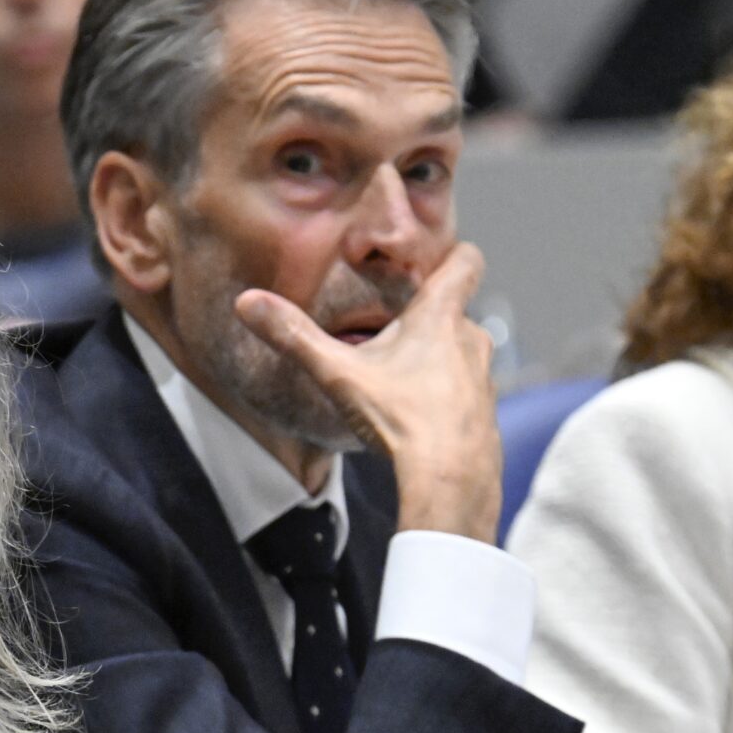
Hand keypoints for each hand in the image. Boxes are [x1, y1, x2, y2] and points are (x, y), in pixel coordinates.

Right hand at [233, 242, 501, 541]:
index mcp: (440, 315)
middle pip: (455, 312)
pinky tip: (416, 421)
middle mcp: (472, 338)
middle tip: (389, 333)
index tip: (429, 262)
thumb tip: (246, 301)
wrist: (450, 478)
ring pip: (460, 353)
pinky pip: (464, 393)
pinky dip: (444, 398)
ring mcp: (484, 377)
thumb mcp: (337, 374)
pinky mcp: (486, 413)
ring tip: (399, 381)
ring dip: (436, 359)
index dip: (451, 254)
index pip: (466, 261)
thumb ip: (294, 336)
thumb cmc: (399, 417)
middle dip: (426, 319)